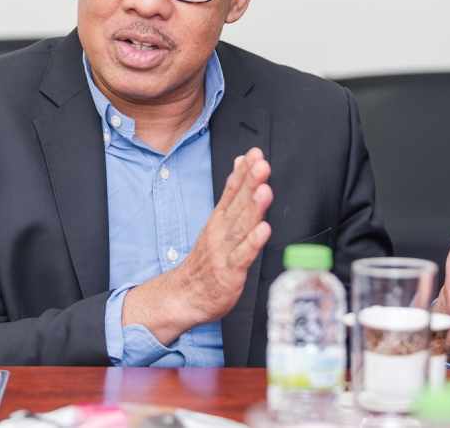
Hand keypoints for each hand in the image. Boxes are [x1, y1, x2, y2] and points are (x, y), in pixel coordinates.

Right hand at [122, 147, 272, 344]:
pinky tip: (263, 230)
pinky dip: (253, 243)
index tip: (254, 154)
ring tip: (264, 191)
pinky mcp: (230, 273)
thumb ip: (233, 195)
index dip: (243, 172)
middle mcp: (221, 232)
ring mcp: (224, 251)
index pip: (232, 190)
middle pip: (238, 204)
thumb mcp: (217, 223)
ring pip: (241, 227)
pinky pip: (242, 256)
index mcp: (219, 220)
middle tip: (261, 165)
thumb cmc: (207, 260)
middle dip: (250, 183)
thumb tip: (241, 164)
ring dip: (253, 208)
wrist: (185, 295)